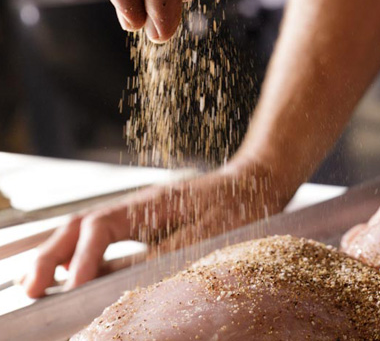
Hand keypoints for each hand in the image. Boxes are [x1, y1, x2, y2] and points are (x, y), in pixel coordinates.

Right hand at [21, 160, 291, 297]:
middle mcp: (138, 204)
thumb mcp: (204, 235)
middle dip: (52, 257)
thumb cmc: (239, 207)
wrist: (259, 181)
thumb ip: (159, 254)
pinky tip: (70, 271)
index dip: (83, 259)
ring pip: (85, 229)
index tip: (71, 287)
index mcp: (150, 203)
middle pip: (79, 226)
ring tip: (36, 283)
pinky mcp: (145, 223)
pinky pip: (101, 235)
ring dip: (59, 254)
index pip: (100, 228)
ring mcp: (139, 212)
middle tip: (29, 288)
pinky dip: (80, 252)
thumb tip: (117, 273)